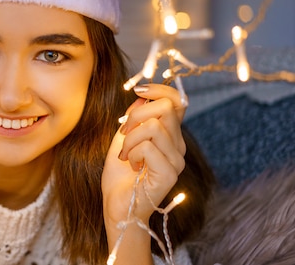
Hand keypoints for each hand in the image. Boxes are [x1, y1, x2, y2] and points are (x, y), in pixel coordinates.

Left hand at [102, 83, 186, 230]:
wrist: (116, 205)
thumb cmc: (119, 174)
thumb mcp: (123, 138)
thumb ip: (135, 117)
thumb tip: (142, 95)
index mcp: (170, 135)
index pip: (178, 101)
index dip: (160, 89)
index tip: (138, 90)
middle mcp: (178, 146)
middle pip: (165, 107)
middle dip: (136, 115)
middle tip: (124, 133)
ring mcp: (176, 160)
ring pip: (154, 126)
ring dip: (130, 138)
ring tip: (126, 154)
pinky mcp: (169, 174)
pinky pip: (149, 147)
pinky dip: (132, 152)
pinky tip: (131, 165)